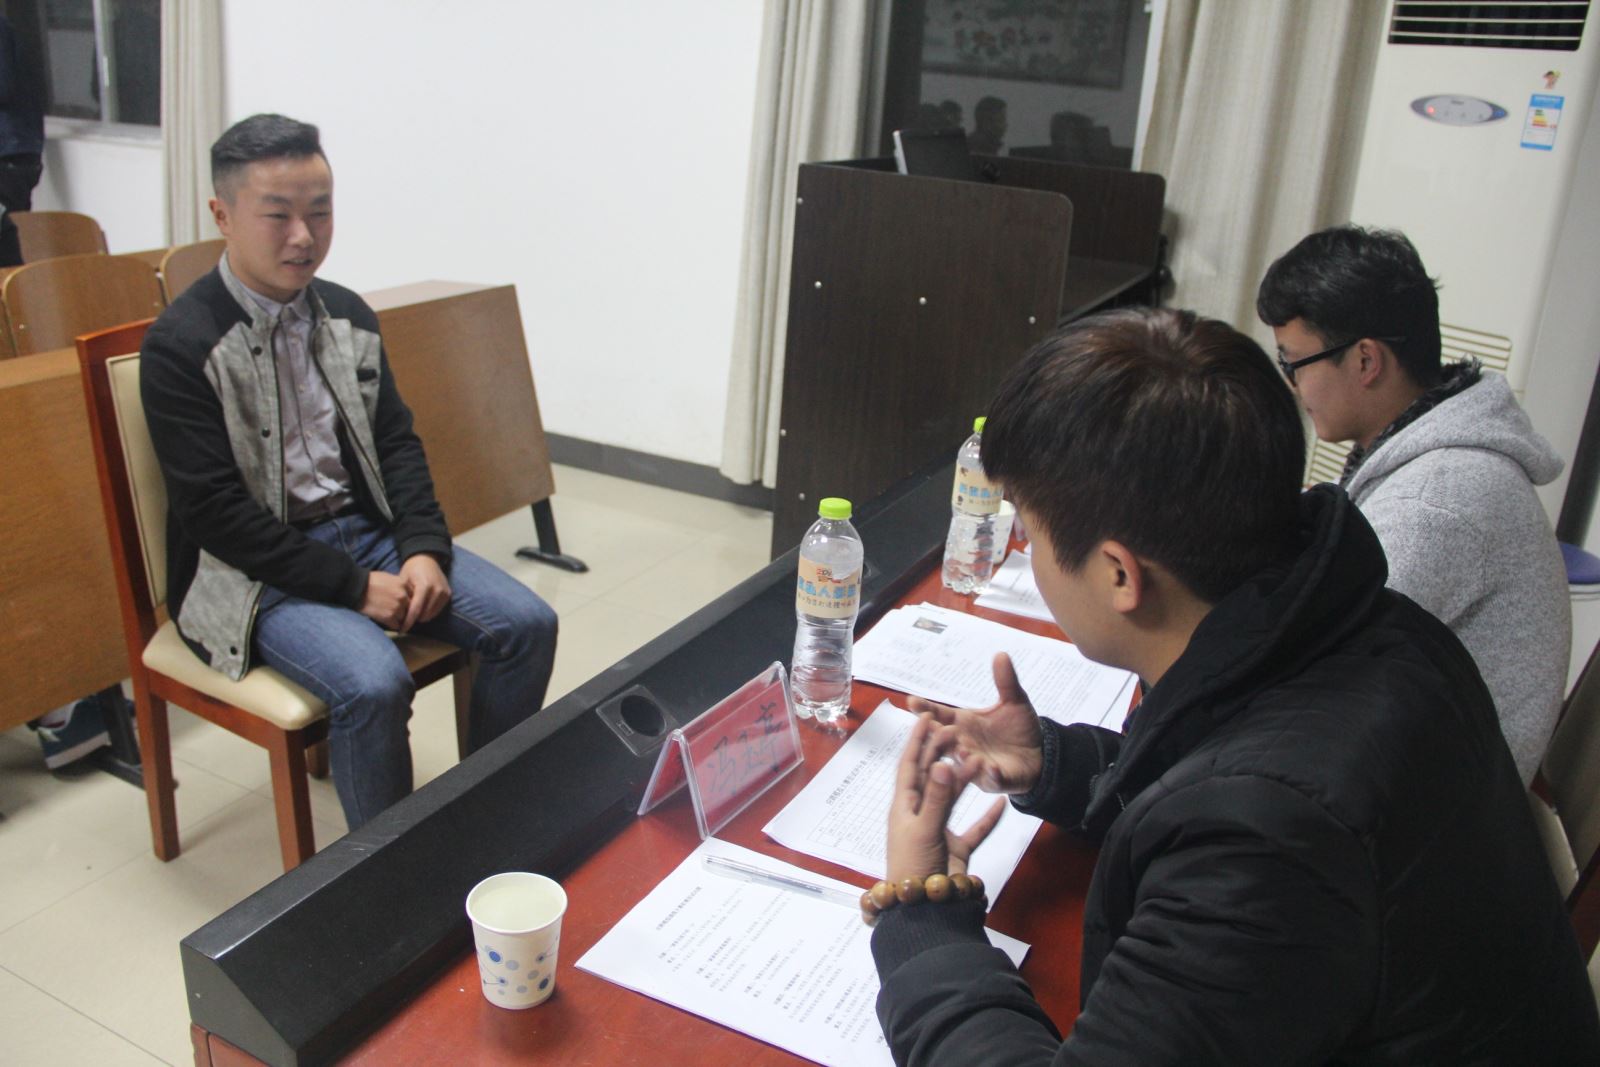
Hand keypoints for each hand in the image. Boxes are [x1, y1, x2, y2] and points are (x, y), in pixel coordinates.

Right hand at [360, 570, 411, 630]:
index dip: (409, 600)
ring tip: (390, 616)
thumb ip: (400, 585)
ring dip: (399, 618)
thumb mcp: (389, 577)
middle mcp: (403, 596)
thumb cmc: (369, 581)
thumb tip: (406, 593)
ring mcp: (397, 607)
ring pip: (405, 617)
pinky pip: (396, 625)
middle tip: (398, 612)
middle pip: (411, 607)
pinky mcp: (389, 617)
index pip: (414, 595)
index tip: (405, 604)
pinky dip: (392, 625)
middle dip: (405, 610)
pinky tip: (386, 621)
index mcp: (404, 584)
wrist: (355, 588)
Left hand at [399, 554, 451, 630]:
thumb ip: (404, 597)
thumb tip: (399, 614)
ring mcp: (444, 592)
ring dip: (421, 617)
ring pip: (431, 614)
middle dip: (414, 619)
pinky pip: (437, 610)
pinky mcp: (448, 594)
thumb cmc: (412, 569)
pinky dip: (429, 612)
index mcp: (424, 586)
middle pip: (424, 614)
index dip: (408, 621)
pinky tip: (421, 609)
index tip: (401, 630)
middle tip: (404, 620)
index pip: (416, 609)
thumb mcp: (403, 580)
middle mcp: (437, 590)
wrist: (426, 558)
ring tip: (412, 614)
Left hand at [886, 713, 1006, 883]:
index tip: (926, 718)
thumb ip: (937, 797)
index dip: (917, 742)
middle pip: (930, 777)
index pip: (909, 766)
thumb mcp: (924, 829)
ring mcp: (938, 831)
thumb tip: (943, 762)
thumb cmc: (915, 868)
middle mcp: (919, 815)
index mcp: (904, 807)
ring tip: (977, 757)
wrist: (924, 911)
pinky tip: (1001, 803)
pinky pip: (974, 829)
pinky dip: (987, 817)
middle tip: (956, 730)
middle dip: (940, 752)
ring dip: (964, 779)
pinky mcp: (956, 848)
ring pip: (952, 798)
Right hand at [909, 653, 1043, 794]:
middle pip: (943, 740)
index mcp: (963, 723)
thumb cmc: (1018, 727)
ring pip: (962, 762)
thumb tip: (1001, 654)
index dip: (926, 709)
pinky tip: (991, 769)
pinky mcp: (994, 780)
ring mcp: (975, 764)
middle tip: (931, 725)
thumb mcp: (1015, 701)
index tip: (911, 700)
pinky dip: (990, 775)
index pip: (939, 715)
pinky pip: (990, 779)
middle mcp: (963, 744)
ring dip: (960, 756)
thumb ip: (1005, 681)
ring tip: (960, 748)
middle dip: (936, 734)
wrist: (1040, 754)